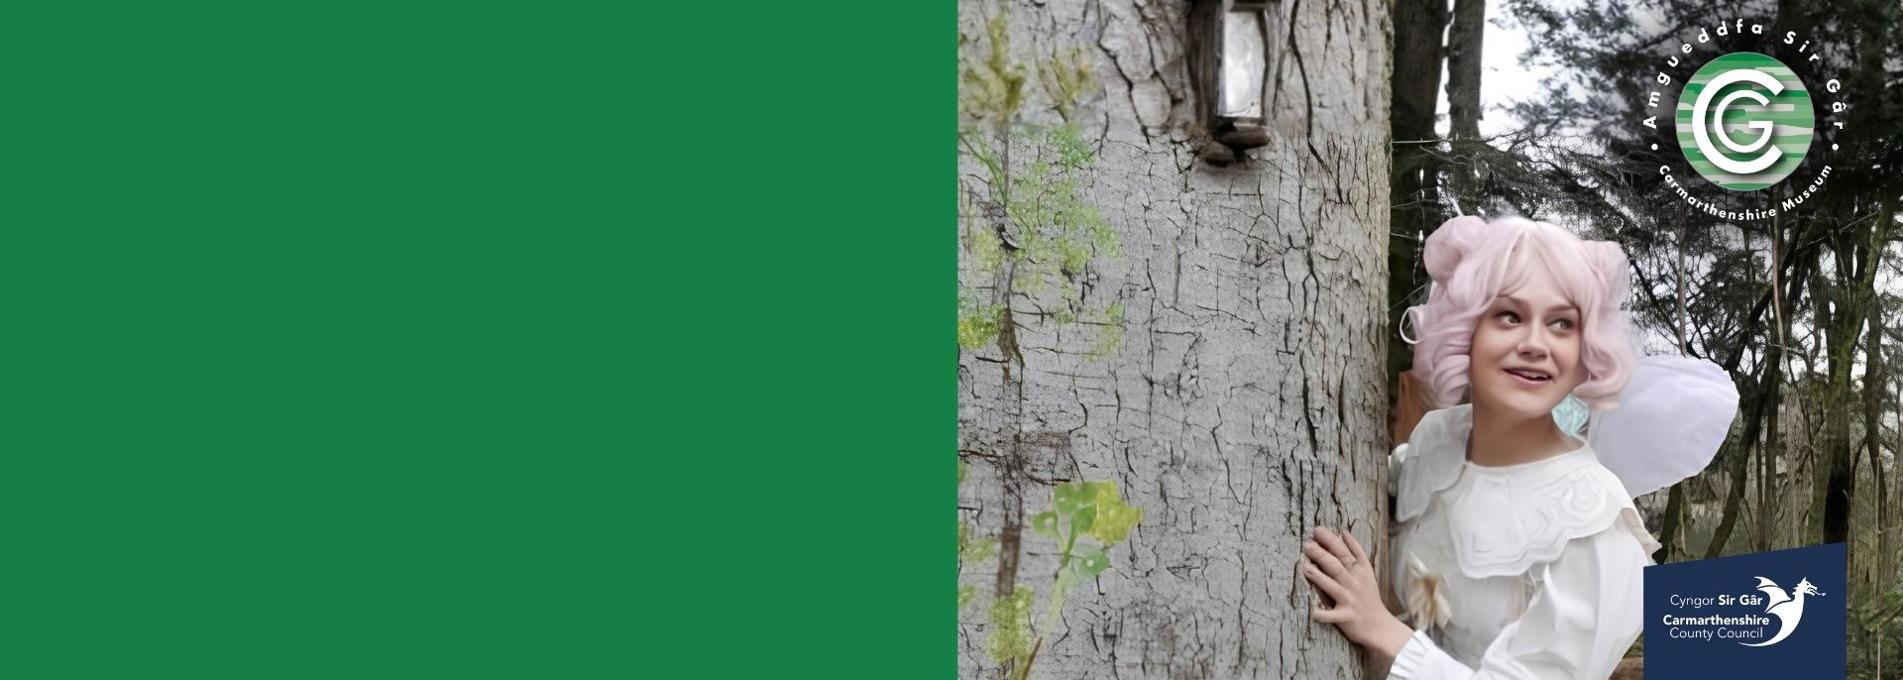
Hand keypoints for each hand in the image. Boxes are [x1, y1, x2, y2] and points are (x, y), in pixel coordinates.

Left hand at [1301, 526, 1412, 661]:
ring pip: (1333, 587)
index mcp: (1360, 571)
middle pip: (1337, 566)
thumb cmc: (1368, 596)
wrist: (1379, 626)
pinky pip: (1332, 616)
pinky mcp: (1346, 617)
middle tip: (1307, 544)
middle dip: (1322, 554)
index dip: (1332, 540)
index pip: (1346, 552)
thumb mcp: (1367, 571)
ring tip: (1305, 567)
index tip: (1318, 530)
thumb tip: (1342, 530)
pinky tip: (1313, 611)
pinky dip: (1323, 614)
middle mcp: (1355, 584)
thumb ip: (1356, 551)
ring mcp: (1350, 600)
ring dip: (1319, 577)